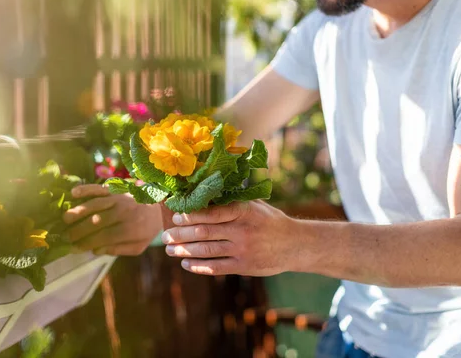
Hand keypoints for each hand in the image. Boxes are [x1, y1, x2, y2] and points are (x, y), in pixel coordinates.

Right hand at [63, 184, 163, 255]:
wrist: (161, 207)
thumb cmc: (147, 230)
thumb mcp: (138, 247)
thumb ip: (118, 250)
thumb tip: (95, 250)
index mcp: (129, 229)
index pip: (102, 237)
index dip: (86, 243)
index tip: (74, 248)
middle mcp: (123, 212)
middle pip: (95, 222)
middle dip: (78, 230)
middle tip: (65, 236)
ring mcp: (119, 198)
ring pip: (94, 205)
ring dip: (77, 211)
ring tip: (64, 219)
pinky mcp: (116, 188)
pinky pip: (99, 188)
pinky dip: (86, 189)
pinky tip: (73, 193)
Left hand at [161, 200, 300, 275]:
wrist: (295, 244)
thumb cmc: (269, 220)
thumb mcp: (253, 204)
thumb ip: (230, 200)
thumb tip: (201, 193)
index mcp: (242, 210)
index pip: (210, 213)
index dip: (189, 215)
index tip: (175, 217)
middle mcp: (241, 230)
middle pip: (203, 232)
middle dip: (180, 234)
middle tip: (165, 236)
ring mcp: (242, 250)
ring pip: (206, 250)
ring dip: (183, 250)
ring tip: (170, 249)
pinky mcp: (244, 266)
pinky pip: (215, 267)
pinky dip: (197, 265)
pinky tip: (185, 262)